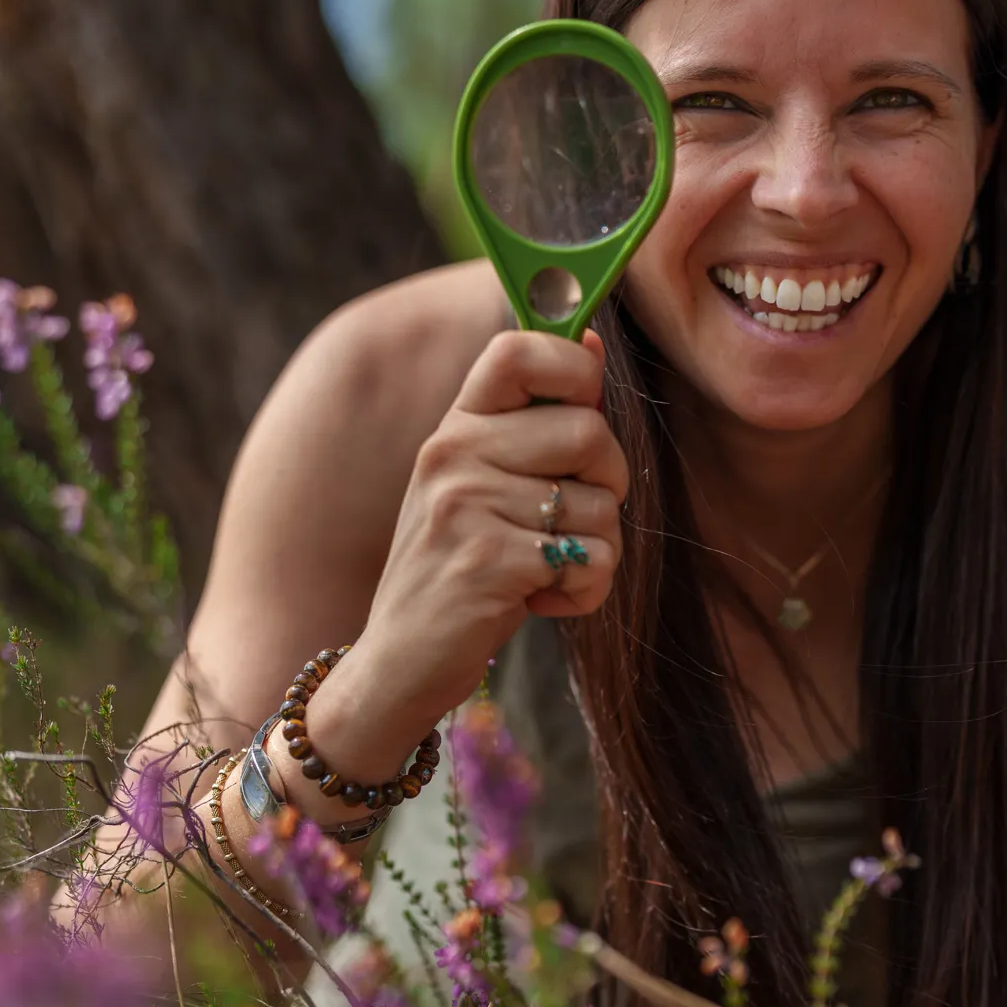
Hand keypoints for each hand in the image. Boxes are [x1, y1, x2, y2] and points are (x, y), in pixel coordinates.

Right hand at [299, 327, 627, 781]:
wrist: (397, 662)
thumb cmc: (455, 568)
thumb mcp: (479, 484)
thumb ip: (532, 421)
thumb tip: (594, 343)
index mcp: (456, 427)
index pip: (521, 349)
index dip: (576, 371)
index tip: (583, 412)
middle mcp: (453, 456)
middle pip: (590, 431)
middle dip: (609, 484)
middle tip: (571, 521)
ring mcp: (466, 509)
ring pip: (601, 508)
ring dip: (596, 552)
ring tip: (546, 572)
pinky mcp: (488, 565)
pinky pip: (592, 561)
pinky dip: (585, 593)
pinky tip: (543, 603)